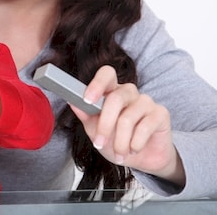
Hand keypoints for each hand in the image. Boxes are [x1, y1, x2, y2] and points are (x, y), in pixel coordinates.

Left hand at [72, 65, 184, 185]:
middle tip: (99, 143)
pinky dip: (135, 144)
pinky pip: (144, 127)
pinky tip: (134, 149)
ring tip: (119, 153)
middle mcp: (129, 92)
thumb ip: (86, 116)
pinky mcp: (160, 113)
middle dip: (104, 124)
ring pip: (127, 118)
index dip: (97, 84)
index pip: (107, 74)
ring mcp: (146, 101)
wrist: (144, 159)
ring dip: (120, 141)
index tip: (86, 100)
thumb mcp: (96, 131)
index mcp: (112, 91)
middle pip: (115, 98)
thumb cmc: (118, 141)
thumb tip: (72, 102)